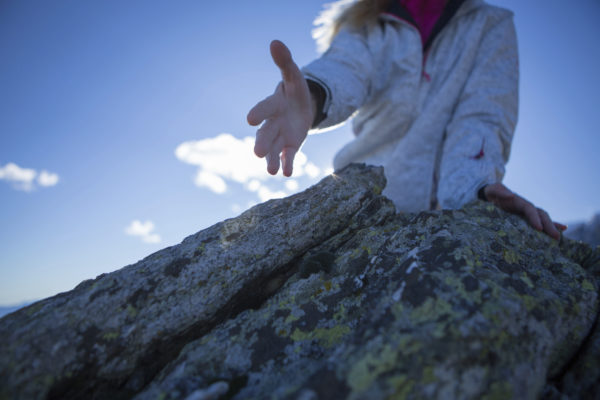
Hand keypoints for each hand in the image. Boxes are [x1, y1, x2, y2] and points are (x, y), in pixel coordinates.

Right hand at [247, 40, 314, 176]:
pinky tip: (286, 174)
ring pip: (273, 149)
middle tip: (256, 154)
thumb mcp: (294, 76)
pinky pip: (287, 157)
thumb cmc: (294, 91)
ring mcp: (280, 136)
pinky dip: (286, 164)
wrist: (300, 107)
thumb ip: (285, 62)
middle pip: (266, 133)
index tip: (250, 120)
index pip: (265, 108)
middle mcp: (272, 122)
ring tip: (271, 171)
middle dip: (262, 142)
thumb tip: (275, 42)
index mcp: (273, 104)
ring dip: (271, 160)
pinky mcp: (289, 147)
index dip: (259, 113)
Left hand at [483, 183, 566, 239]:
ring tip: (559, 237)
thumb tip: (511, 195)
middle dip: (549, 225)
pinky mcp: (525, 219)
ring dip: (552, 228)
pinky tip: (561, 232)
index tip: (539, 228)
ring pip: (543, 220)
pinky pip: (539, 223)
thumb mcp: (492, 190)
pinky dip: (549, 227)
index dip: (535, 218)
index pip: (530, 209)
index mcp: (519, 201)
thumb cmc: (491, 193)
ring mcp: (527, 214)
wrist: (488, 196)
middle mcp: (526, 207)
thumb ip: (500, 192)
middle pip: (541, 215)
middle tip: (555, 237)